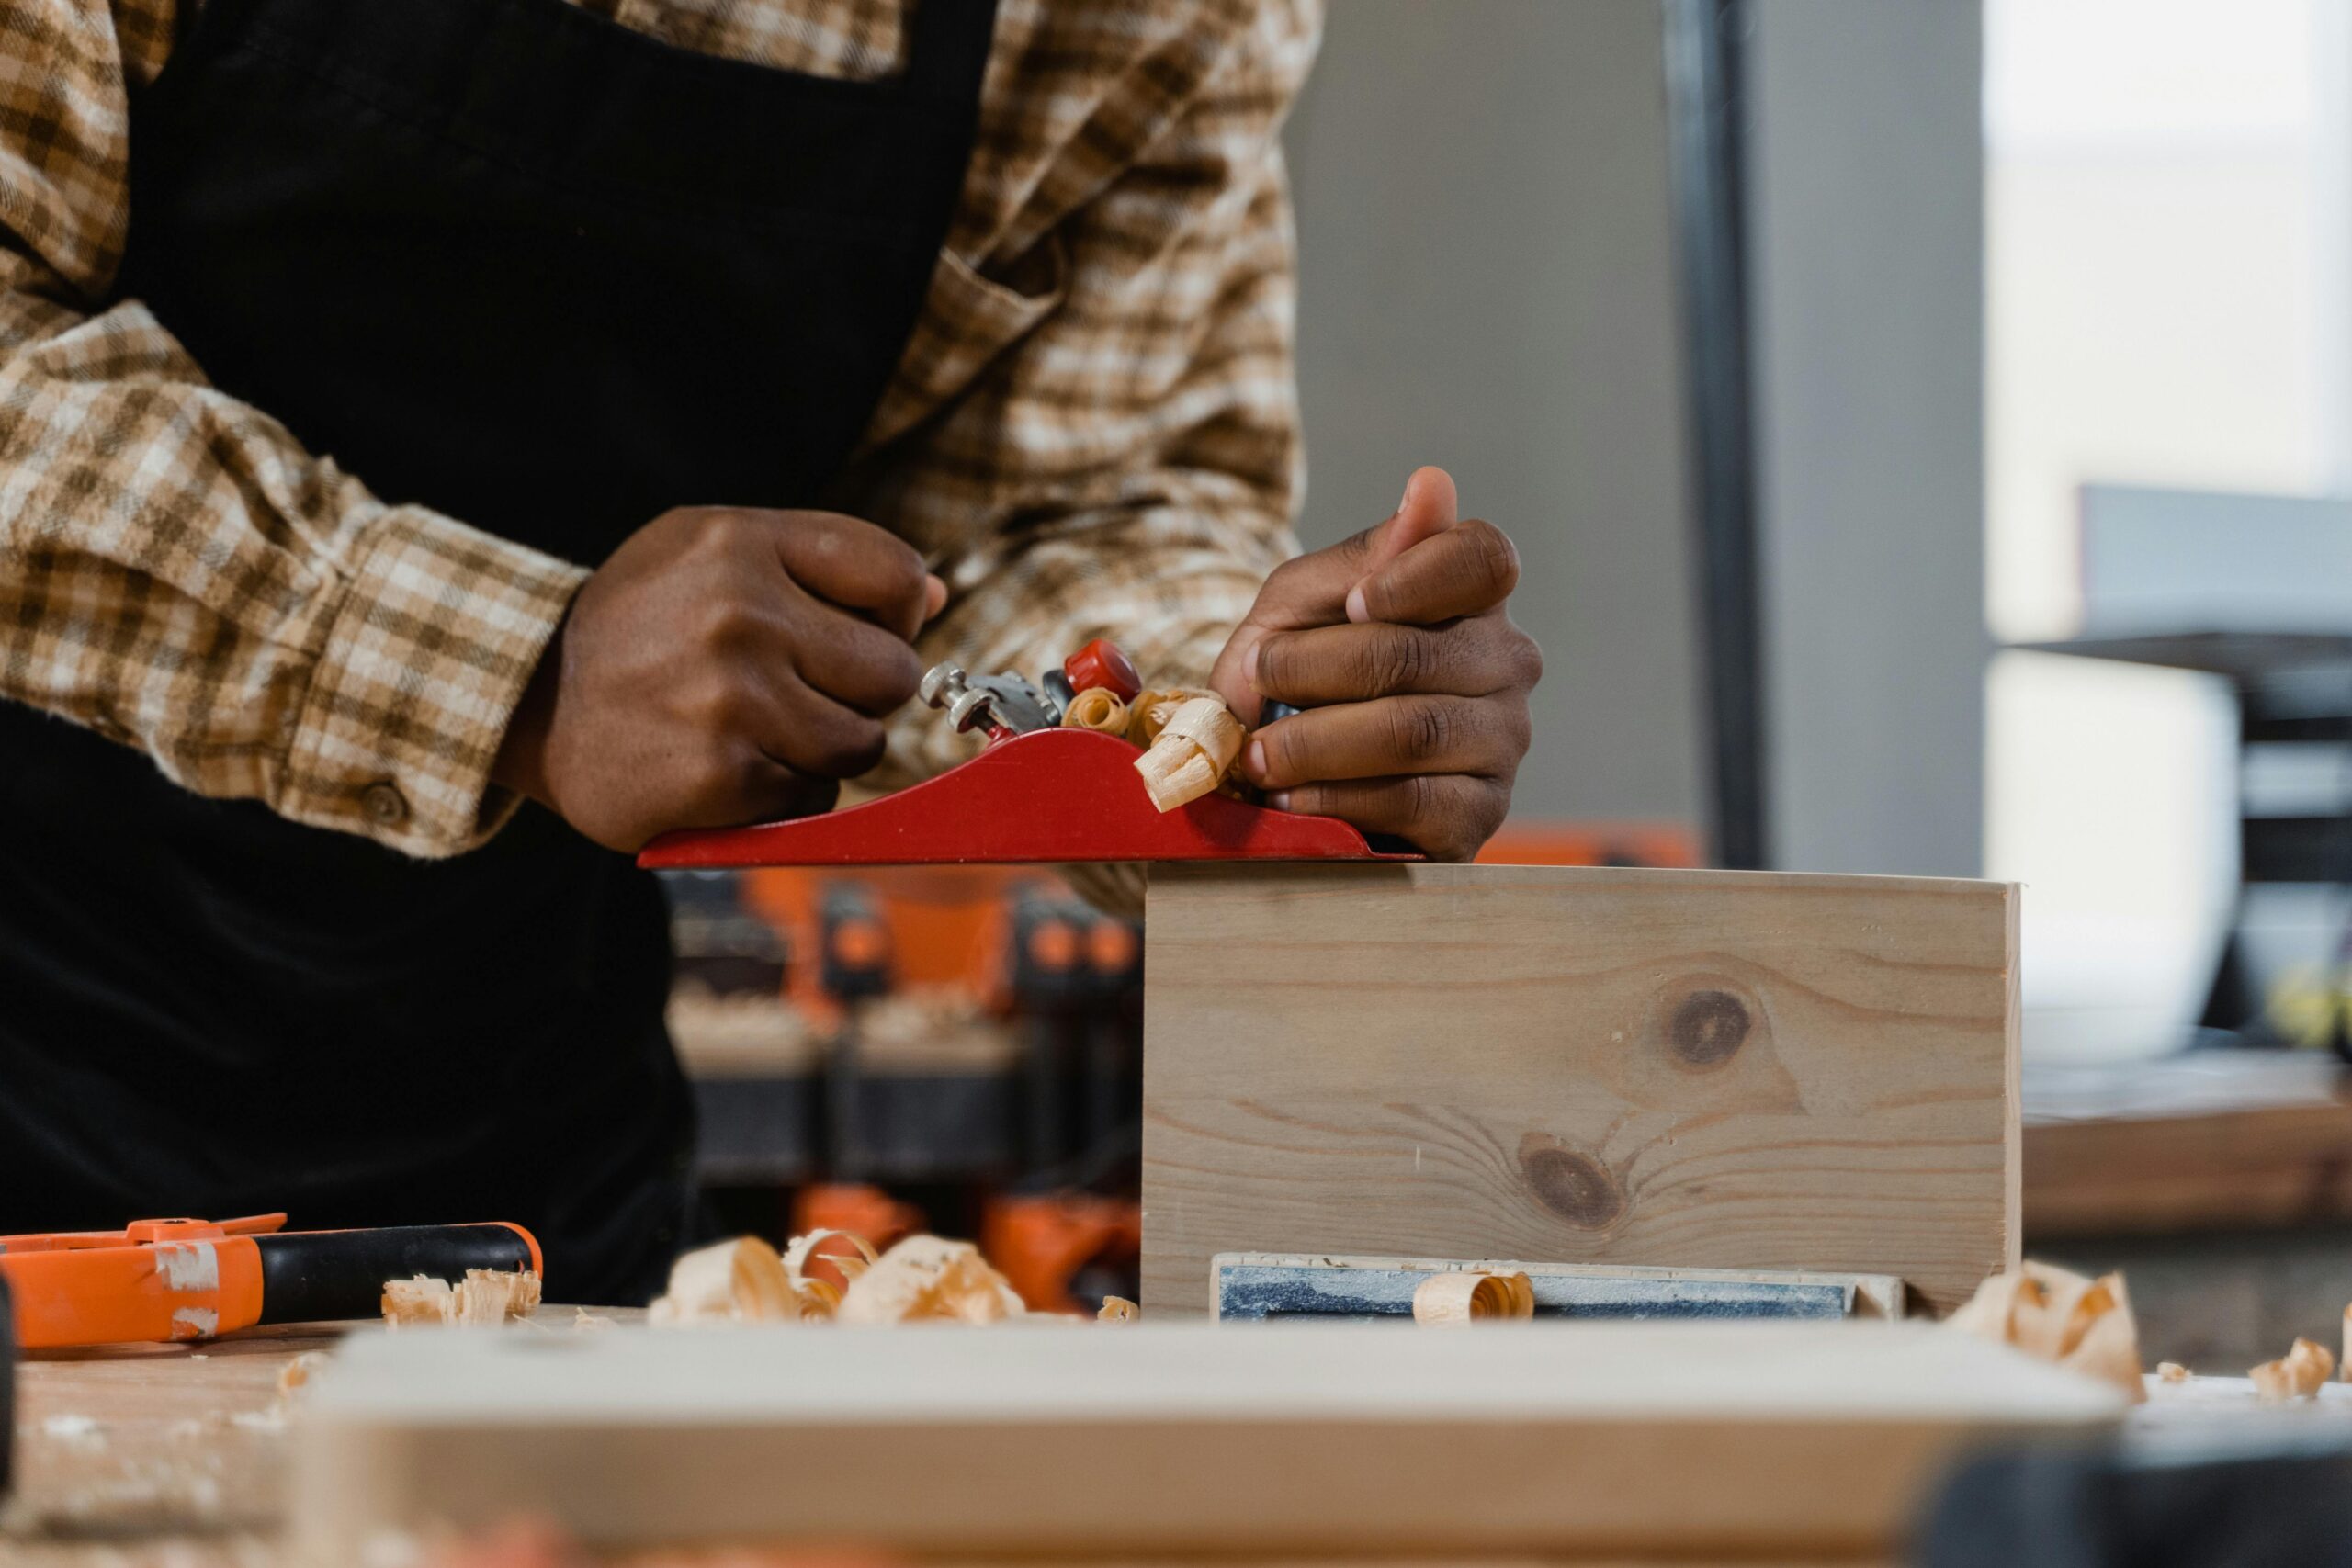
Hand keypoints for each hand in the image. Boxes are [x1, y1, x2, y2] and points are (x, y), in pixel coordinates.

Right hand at [493, 506, 943, 851]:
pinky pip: (811, 798)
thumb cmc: (643, 622)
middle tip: (798, 690)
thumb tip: (934, 598)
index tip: (857, 631)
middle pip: (893, 674)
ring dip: (825, 750)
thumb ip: (826, 561)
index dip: (896, 616)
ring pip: (861, 744)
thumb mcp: (713, 551)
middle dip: (861, 692)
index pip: (897, 577)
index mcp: (742, 543)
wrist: (528, 701)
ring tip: (759, 729)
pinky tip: (727, 766)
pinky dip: (783, 794)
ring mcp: (729, 700)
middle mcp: (738, 614)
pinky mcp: (719, 778)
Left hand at [1208, 467, 1539, 860]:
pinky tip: (1293, 796)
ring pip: (1414, 731)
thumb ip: (1359, 556)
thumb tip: (1433, 484)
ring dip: (1316, 742)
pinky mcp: (1481, 813)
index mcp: (1472, 595)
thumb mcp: (1300, 607)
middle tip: (1254, 684)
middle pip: (1421, 654)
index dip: (1417, 577)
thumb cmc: (1298, 672)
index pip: (1485, 558)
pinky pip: (1414, 801)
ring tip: (1258, 753)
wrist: (1282, 770)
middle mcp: (1507, 662)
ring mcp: (1502, 740)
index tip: (1353, 601)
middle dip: (1317, 671)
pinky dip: (1338, 797)